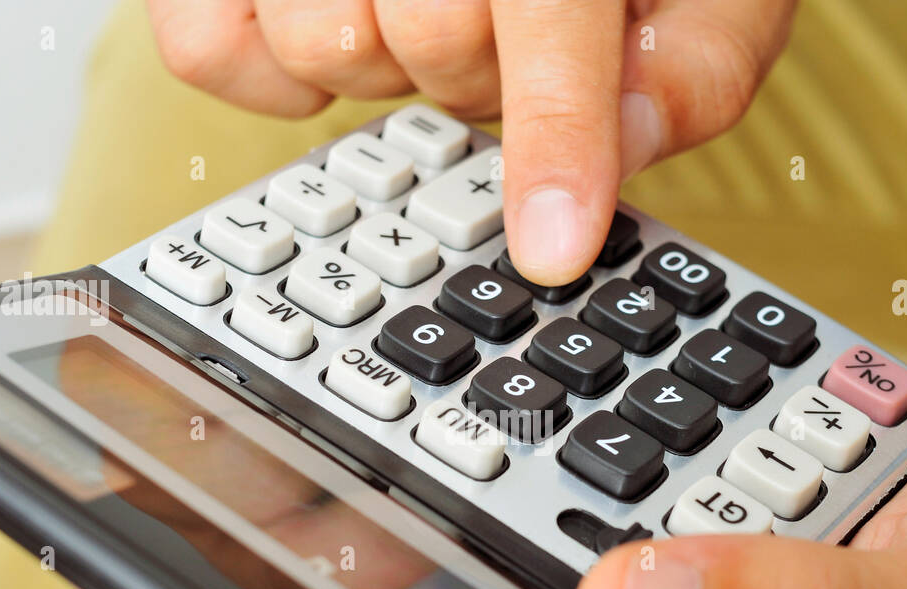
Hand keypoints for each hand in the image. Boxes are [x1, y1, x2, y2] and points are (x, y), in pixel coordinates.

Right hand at [146, 0, 799, 282]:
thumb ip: (697, 59)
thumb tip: (630, 142)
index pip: (546, 7)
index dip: (556, 134)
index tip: (552, 246)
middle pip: (432, 41)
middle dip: (481, 73)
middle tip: (499, 30)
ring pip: (327, 44)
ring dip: (385, 60)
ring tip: (413, 6)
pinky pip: (209, 49)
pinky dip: (271, 74)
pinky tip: (343, 32)